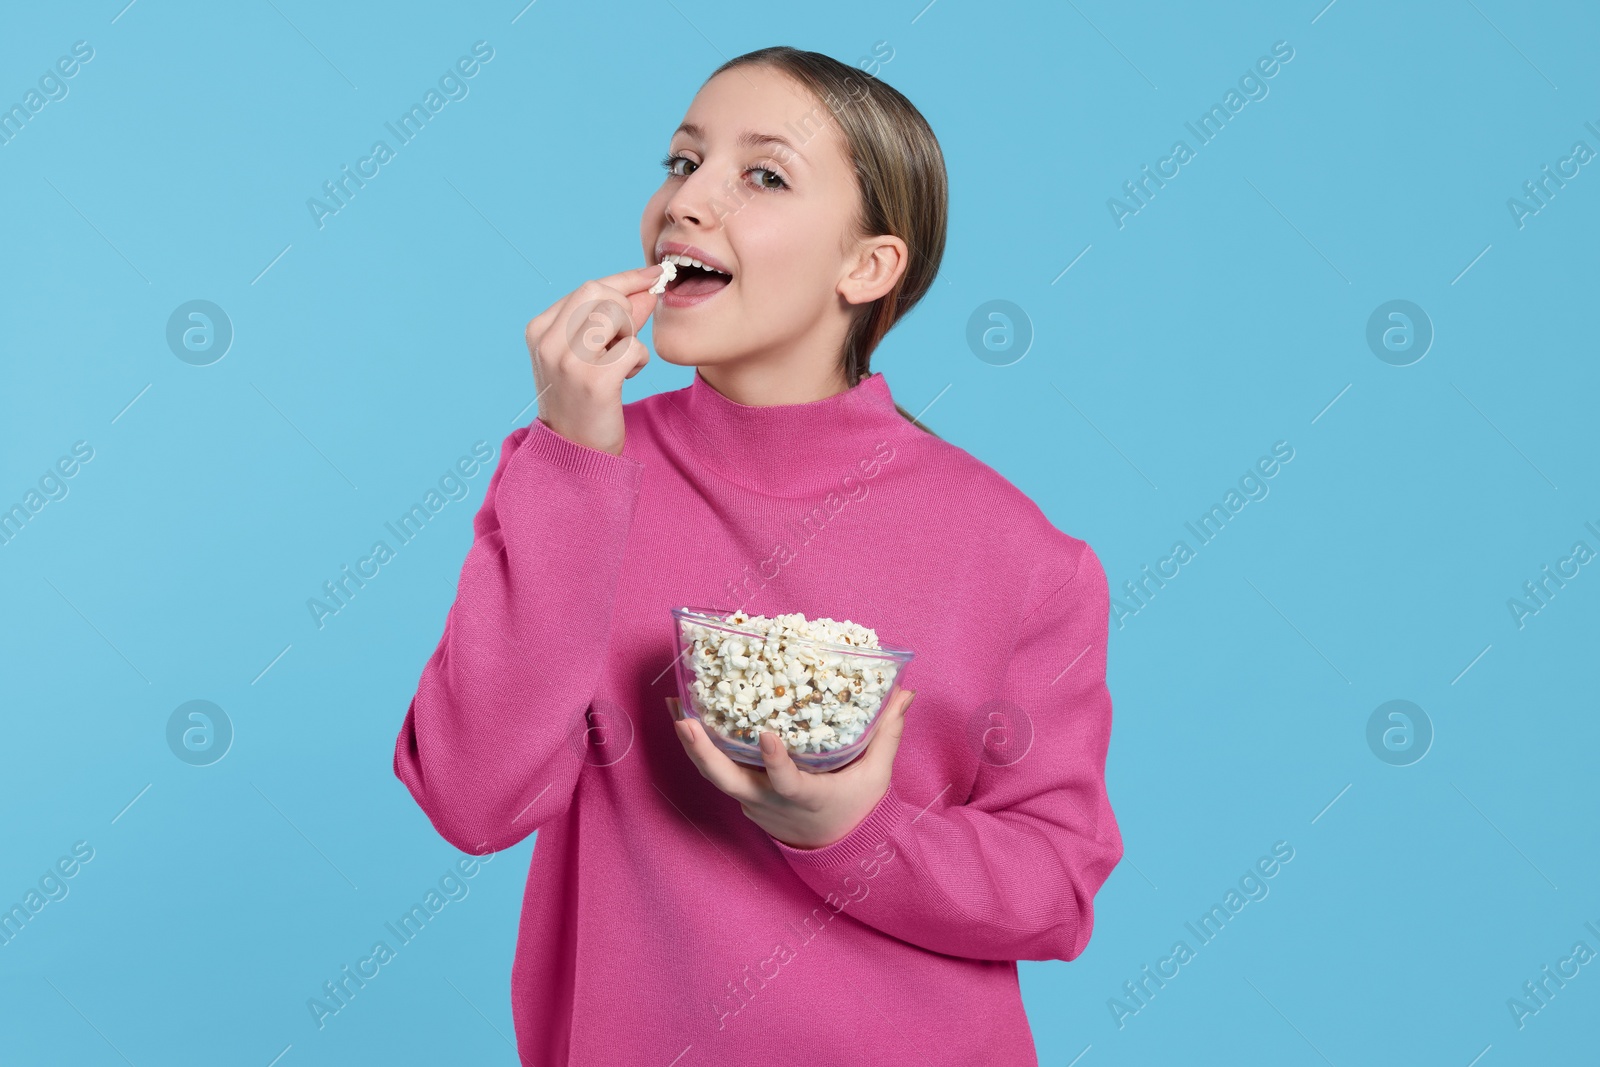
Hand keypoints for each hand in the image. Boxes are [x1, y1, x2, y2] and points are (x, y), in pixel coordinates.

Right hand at [524, 264, 664, 456]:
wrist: (574, 453)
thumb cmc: (584, 400)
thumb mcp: (589, 353)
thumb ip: (614, 320)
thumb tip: (646, 288)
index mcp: (539, 329)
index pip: (589, 287)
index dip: (626, 279)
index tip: (653, 274)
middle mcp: (547, 341)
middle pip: (600, 292)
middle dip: (626, 309)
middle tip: (626, 339)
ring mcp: (567, 360)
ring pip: (616, 314)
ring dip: (631, 336)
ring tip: (622, 361)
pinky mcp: (593, 380)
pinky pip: (633, 348)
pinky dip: (639, 361)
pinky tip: (627, 377)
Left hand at [666, 688, 916, 849]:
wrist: (837, 850)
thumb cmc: (857, 807)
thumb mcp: (876, 774)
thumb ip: (887, 733)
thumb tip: (905, 691)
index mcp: (806, 796)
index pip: (787, 782)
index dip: (774, 762)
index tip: (765, 735)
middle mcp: (771, 802)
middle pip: (727, 781)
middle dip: (702, 751)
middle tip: (684, 719)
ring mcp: (753, 802)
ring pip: (715, 775)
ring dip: (692, 744)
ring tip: (674, 706)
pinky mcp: (745, 798)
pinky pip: (719, 773)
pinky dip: (703, 749)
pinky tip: (690, 719)